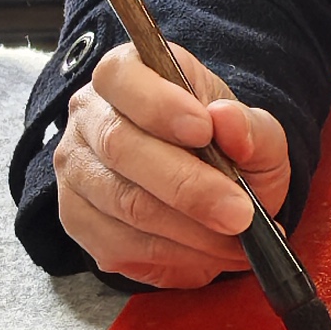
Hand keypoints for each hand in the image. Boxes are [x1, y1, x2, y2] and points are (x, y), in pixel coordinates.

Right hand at [53, 42, 291, 287]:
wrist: (206, 186)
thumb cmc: (223, 148)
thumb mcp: (253, 132)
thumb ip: (250, 128)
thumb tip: (228, 121)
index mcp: (125, 73)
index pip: (122, 77)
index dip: (159, 104)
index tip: (204, 130)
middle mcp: (90, 116)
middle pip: (121, 148)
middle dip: (188, 187)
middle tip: (239, 213)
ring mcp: (77, 169)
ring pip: (123, 204)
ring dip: (188, 230)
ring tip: (237, 241)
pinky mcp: (78, 219)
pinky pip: (119, 244)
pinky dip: (171, 256)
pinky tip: (207, 253)